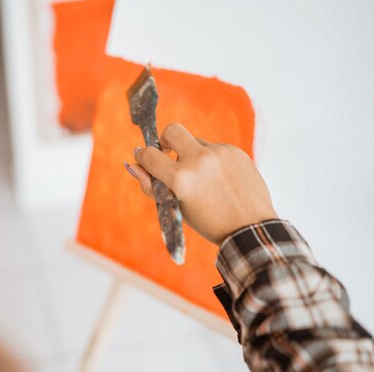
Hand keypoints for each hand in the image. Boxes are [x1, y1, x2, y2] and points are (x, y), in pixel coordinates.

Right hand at [126, 123, 276, 244]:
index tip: (144, 159)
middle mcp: (199, 160)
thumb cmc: (210, 223)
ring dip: (192, 155)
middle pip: (172, 130)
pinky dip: (211, 160)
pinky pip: (214, 148)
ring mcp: (220, 153)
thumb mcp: (176, 208)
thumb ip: (152, 186)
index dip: (142, 156)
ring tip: (203, 180)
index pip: (149, 155)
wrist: (251, 228)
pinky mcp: (235, 152)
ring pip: (196, 142)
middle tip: (168, 153)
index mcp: (181, 179)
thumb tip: (132, 165)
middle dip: (165, 140)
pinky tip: (219, 179)